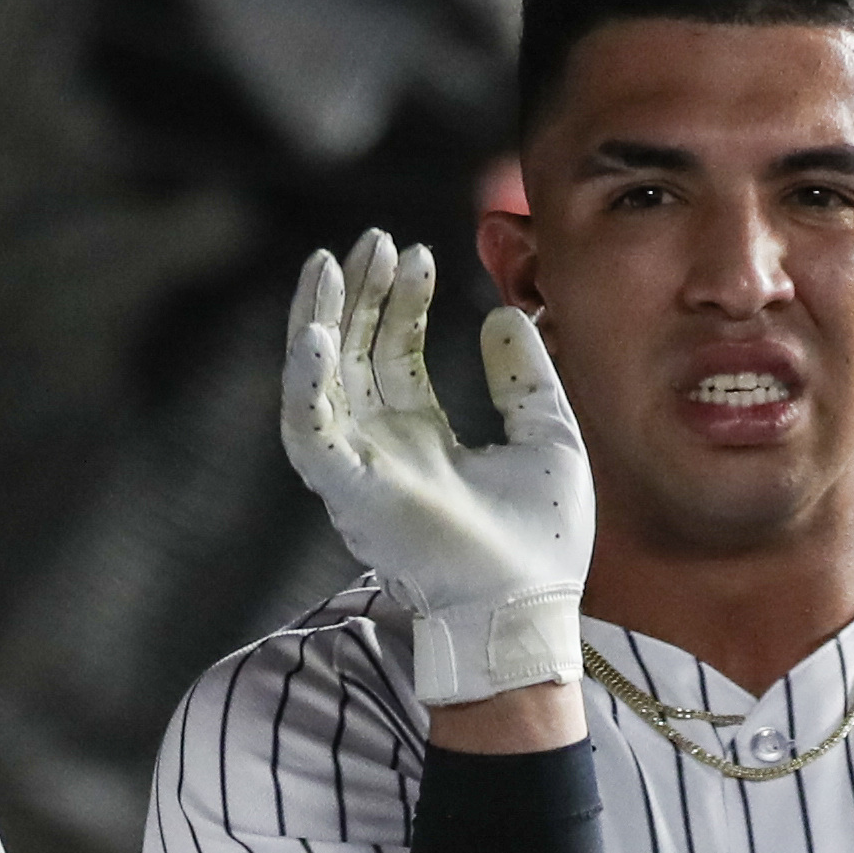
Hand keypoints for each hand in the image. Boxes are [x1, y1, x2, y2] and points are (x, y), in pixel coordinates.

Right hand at [282, 229, 596, 707]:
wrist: (529, 611)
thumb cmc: (542, 543)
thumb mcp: (547, 435)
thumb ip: (523, 377)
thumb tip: (503, 314)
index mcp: (422, 441)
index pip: (393, 357)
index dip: (399, 304)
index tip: (418, 253)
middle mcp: (382, 453)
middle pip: (353, 359)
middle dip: (358, 297)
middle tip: (372, 240)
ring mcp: (360, 473)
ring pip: (319, 383)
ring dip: (319, 322)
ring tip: (331, 265)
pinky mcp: (349, 495)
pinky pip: (310, 432)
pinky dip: (306, 382)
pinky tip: (318, 333)